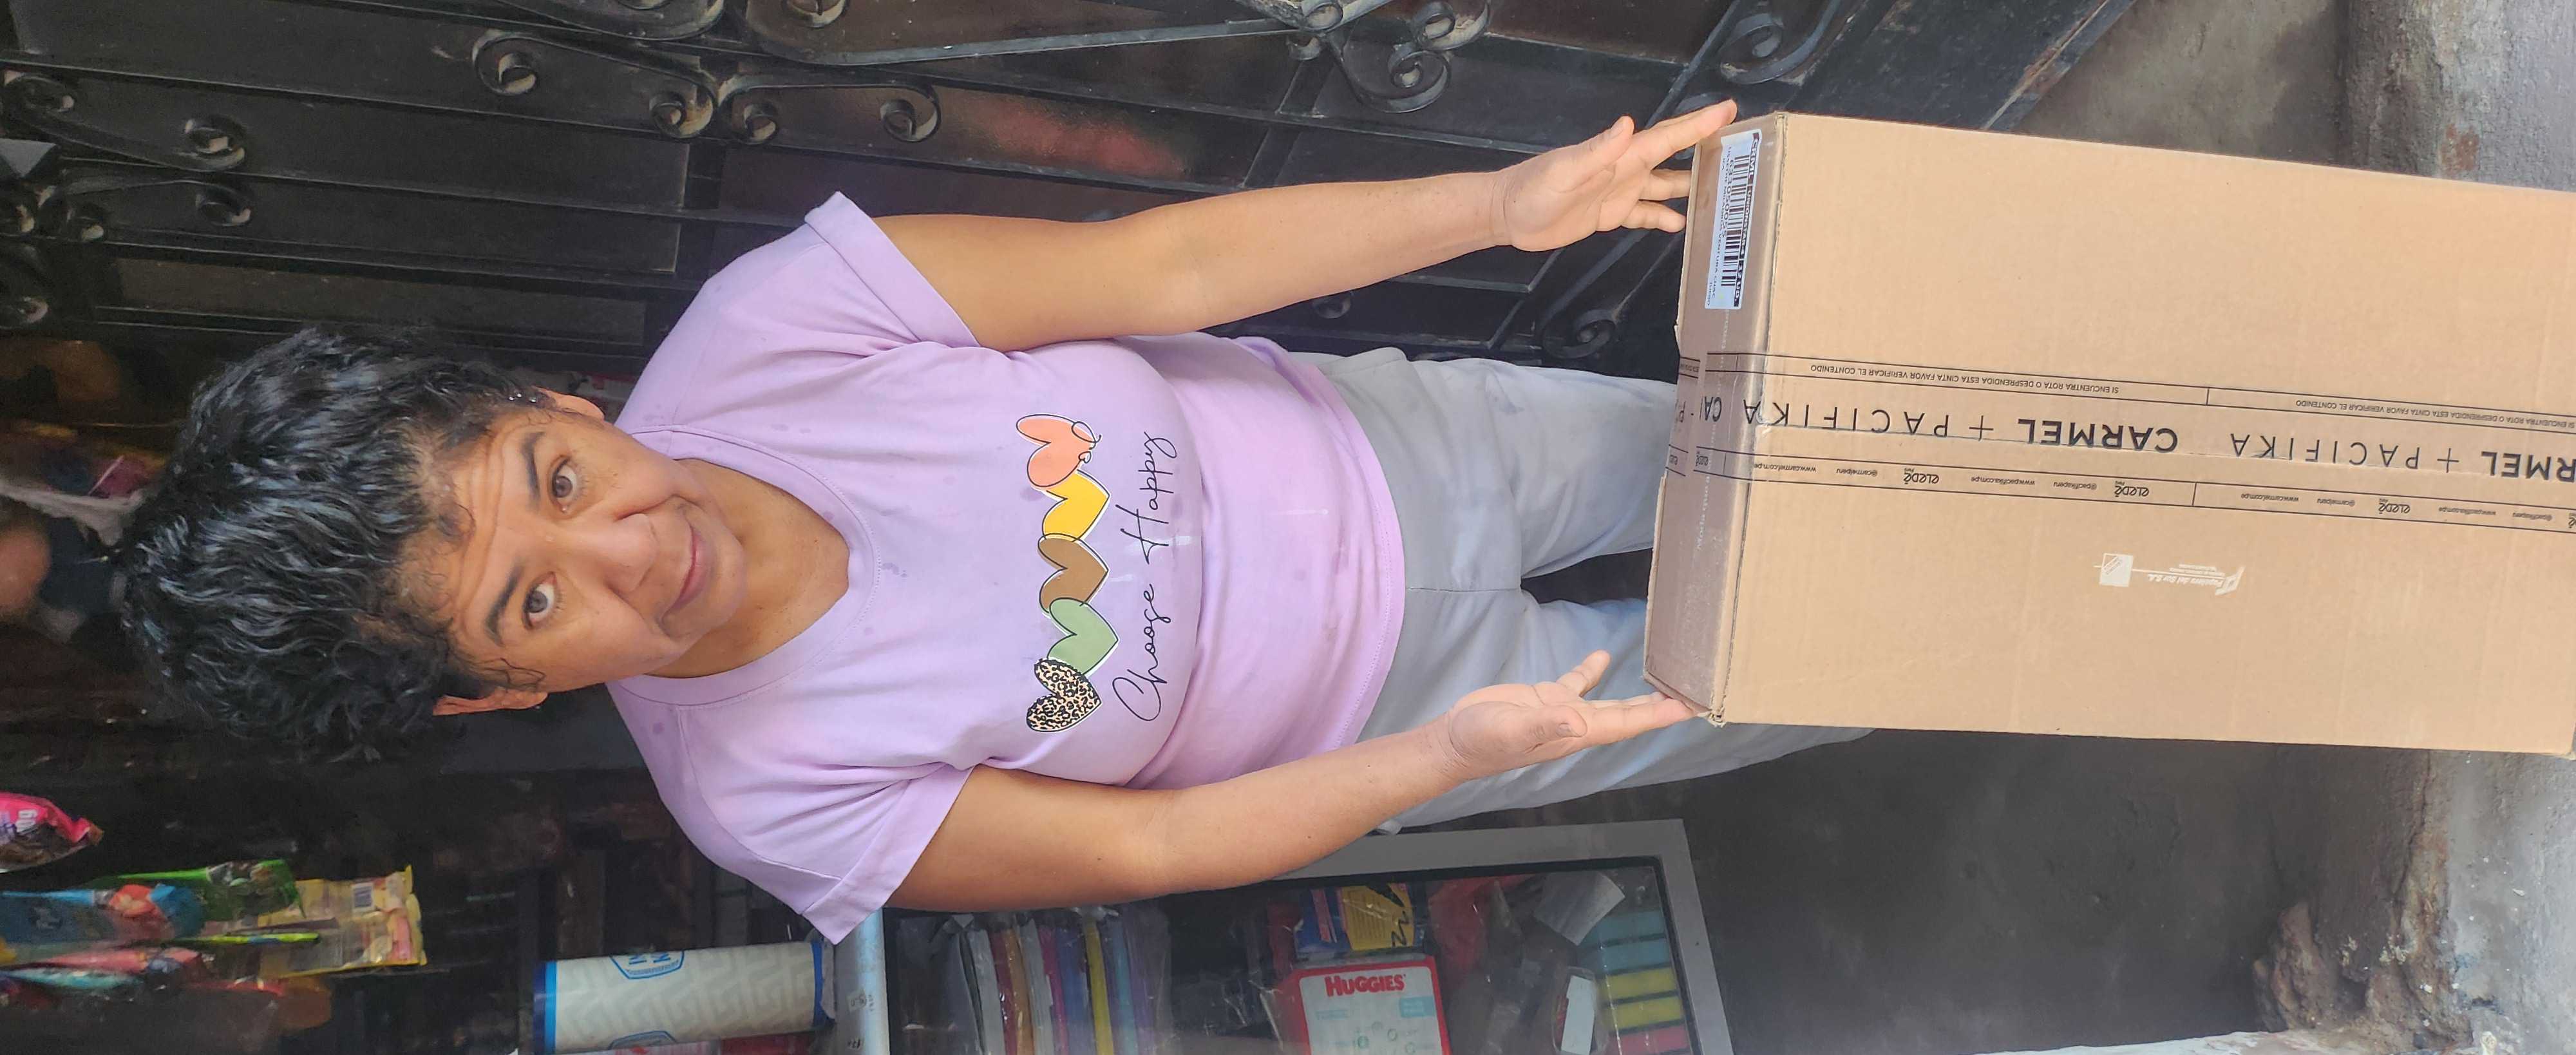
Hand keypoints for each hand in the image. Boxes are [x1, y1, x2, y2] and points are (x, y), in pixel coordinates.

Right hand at [1428, 651, 1698, 782]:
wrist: (1455, 740)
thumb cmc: (1483, 740)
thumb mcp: (1513, 730)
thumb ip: (1546, 725)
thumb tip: (1578, 721)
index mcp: (1576, 733)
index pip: (1627, 723)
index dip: (1658, 715)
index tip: (1689, 707)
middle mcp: (1576, 725)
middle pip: (1627, 715)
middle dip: (1659, 707)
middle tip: (1692, 695)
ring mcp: (1562, 712)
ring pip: (1608, 702)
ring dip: (1635, 694)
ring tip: (1663, 681)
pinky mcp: (1545, 699)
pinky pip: (1576, 684)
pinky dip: (1591, 672)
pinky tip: (1604, 658)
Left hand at [1485, 101, 1739, 252]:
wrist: (1510, 214)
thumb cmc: (1534, 188)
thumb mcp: (1566, 169)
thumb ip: (1598, 150)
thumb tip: (1629, 124)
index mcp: (1621, 156)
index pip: (1667, 137)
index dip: (1698, 124)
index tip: (1728, 110)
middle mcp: (1626, 170)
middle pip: (1672, 156)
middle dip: (1704, 148)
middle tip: (1738, 148)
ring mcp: (1620, 192)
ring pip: (1664, 186)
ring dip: (1689, 186)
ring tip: (1721, 189)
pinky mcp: (1610, 215)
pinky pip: (1644, 214)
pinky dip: (1663, 217)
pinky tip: (1683, 224)